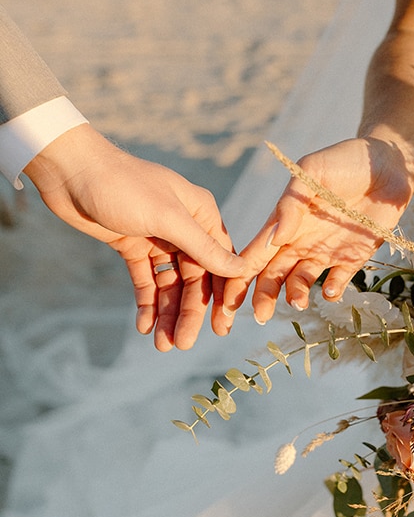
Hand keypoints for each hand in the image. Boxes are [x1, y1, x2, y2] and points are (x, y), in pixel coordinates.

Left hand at [25, 124, 241, 350]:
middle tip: (183, 344)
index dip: (224, 295)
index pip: (221, 262)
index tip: (222, 327)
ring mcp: (158, 239)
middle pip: (195, 279)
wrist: (71, 172)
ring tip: (161, 344)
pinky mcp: (133, 247)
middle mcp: (185, 228)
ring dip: (167, 314)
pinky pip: (145, 281)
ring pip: (170, 285)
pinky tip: (144, 326)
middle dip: (189, 313)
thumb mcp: (168, 218)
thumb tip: (239, 269)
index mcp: (202, 215)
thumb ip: (203, 247)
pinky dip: (146, 303)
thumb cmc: (124, 186)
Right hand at [223, 137, 413, 322]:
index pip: (255, 254)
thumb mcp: (312, 171)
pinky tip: (329, 291)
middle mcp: (300, 241)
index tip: (228, 300)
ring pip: (300, 282)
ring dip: (294, 295)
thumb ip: (291, 204)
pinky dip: (331, 290)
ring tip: (297, 302)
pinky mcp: (353, 257)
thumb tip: (274, 238)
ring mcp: (325, 251)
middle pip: (273, 275)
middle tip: (260, 315)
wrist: (387, 162)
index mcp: (284, 222)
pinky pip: (337, 281)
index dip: (239, 277)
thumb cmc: (344, 160)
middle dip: (262, 296)